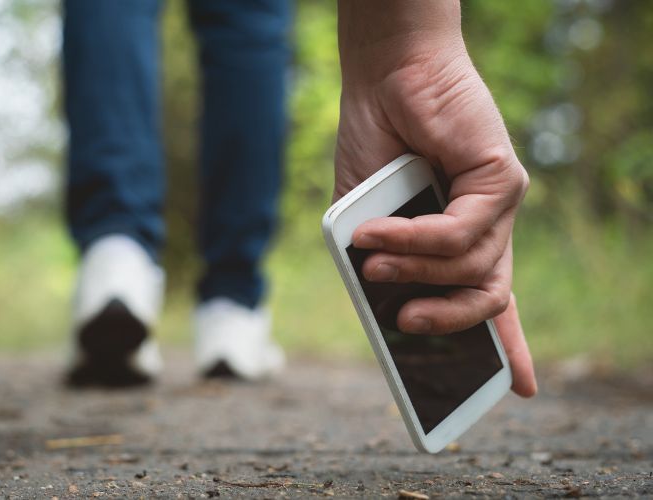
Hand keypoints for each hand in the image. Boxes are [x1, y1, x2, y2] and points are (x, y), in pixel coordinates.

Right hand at [335, 0, 535, 396]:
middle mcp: (488, 228)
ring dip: (415, 270)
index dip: (507, 347)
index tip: (516, 388)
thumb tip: (386, 308)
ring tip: (373, 261)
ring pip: (473, 267)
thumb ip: (377, 263)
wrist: (384, 80)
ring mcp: (500, 205)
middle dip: (448, 321)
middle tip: (407, 324)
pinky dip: (417, 238)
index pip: (491, 302)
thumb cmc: (374, 146)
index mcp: (460, 242)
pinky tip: (379, 231)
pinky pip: (465, 232)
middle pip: (491, 298)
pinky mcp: (503, 178)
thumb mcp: (365, 224)